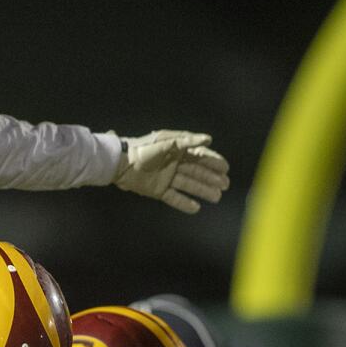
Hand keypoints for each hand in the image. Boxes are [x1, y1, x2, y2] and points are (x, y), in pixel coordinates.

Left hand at [114, 130, 229, 213]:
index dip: (213, 161)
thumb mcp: (165, 141)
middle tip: (225, 185)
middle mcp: (174, 164)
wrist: (120, 163)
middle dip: (211, 178)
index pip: (200, 156)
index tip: (225, 168)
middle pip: (197, 171)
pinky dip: (184, 203)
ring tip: (217, 197)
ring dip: (203, 190)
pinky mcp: (157, 190)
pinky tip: (196, 208)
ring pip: (188, 185)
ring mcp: (166, 178)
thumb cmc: (143, 149)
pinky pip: (174, 198)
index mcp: (177, 150)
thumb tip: (209, 138)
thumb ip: (187, 140)